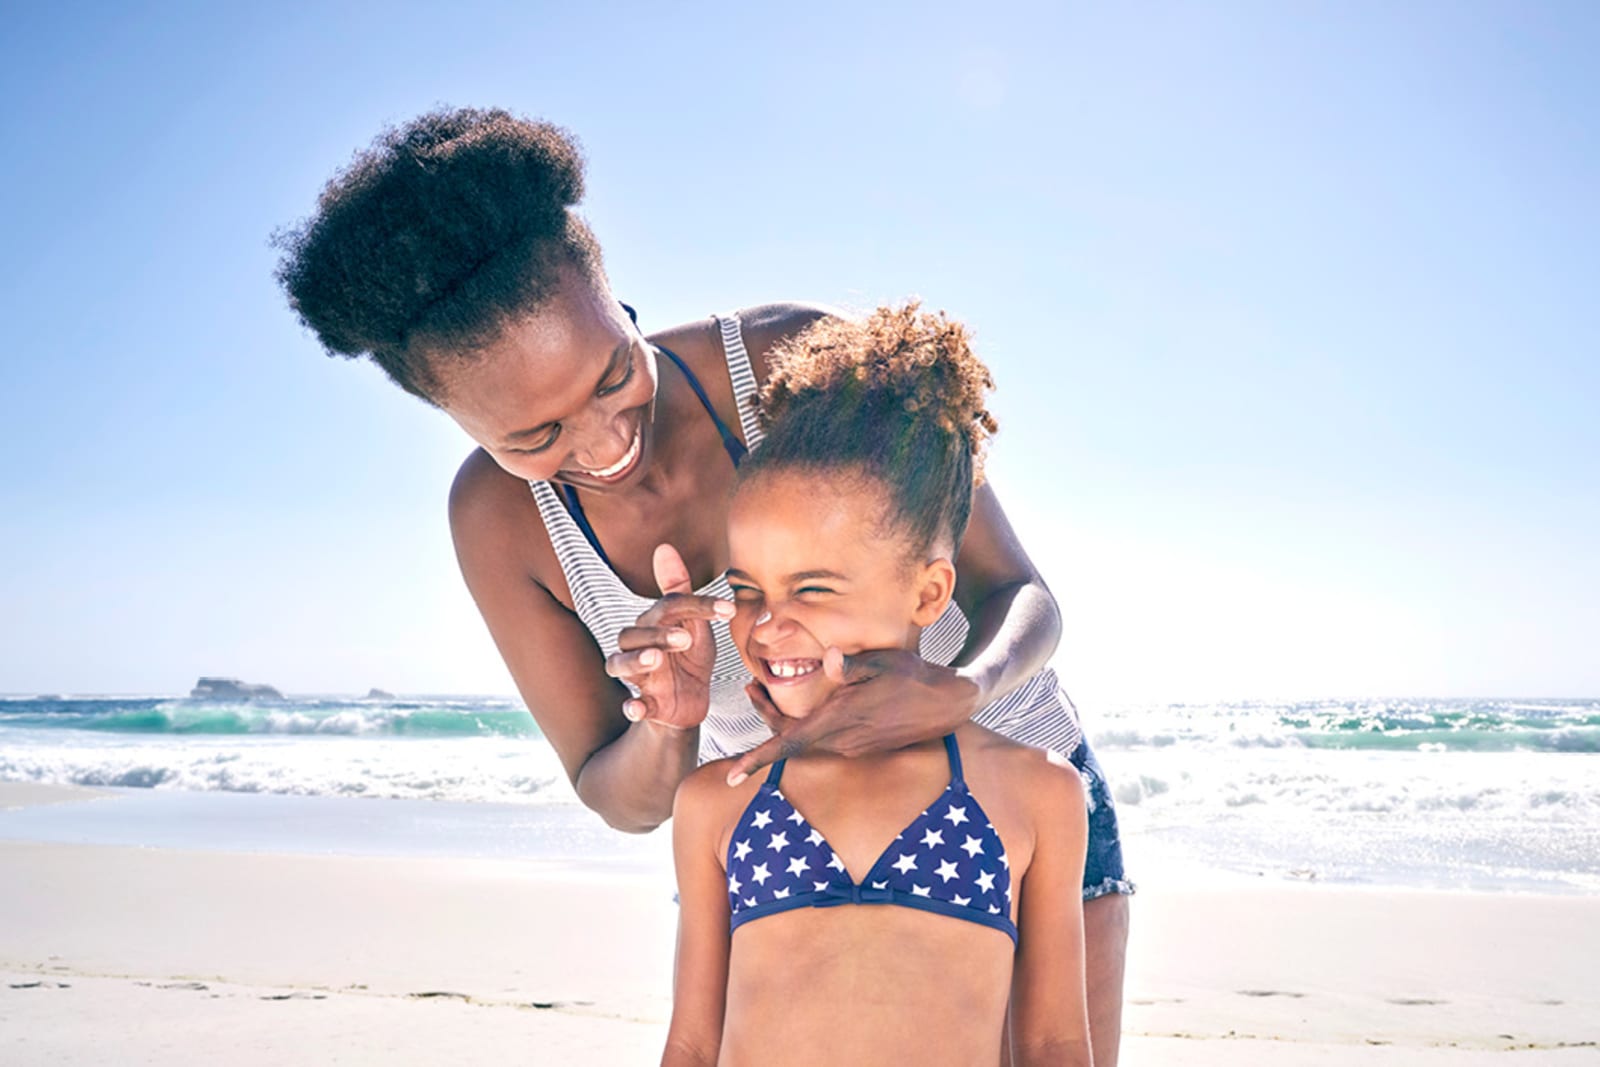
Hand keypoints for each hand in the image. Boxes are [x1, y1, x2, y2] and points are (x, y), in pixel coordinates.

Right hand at [603, 544, 733, 730]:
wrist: (691, 701)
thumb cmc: (688, 657)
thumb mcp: (691, 623)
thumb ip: (678, 589)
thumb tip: (663, 547)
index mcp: (652, 624)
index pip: (669, 607)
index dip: (697, 605)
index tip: (729, 609)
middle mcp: (638, 647)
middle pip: (634, 635)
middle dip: (658, 634)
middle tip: (684, 638)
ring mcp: (640, 677)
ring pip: (621, 664)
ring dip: (636, 661)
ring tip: (655, 659)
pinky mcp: (646, 704)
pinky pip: (632, 706)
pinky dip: (633, 707)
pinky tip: (637, 707)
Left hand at [725, 647, 982, 784]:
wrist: (949, 702)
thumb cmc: (914, 676)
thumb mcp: (883, 662)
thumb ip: (851, 665)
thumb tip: (827, 659)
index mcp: (840, 719)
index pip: (789, 744)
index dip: (758, 760)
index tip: (732, 777)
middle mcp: (843, 740)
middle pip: (790, 738)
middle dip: (765, 716)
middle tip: (750, 688)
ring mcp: (853, 746)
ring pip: (807, 738)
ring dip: (785, 720)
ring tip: (767, 689)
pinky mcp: (862, 746)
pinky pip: (825, 738)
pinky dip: (807, 724)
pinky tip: (809, 704)